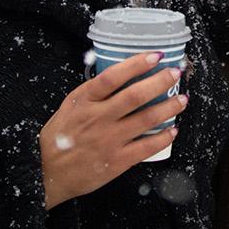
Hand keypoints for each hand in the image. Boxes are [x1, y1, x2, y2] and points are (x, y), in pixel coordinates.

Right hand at [39, 52, 183, 209]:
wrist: (47, 173)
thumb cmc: (58, 138)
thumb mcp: (69, 107)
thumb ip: (91, 93)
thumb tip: (119, 75)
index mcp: (83, 101)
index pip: (112, 76)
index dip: (135, 64)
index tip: (154, 56)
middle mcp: (97, 118)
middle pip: (135, 95)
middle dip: (160, 82)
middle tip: (175, 73)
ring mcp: (108, 140)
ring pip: (146, 119)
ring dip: (168, 107)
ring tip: (181, 99)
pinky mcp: (117, 161)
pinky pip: (146, 146)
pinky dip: (163, 137)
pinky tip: (172, 130)